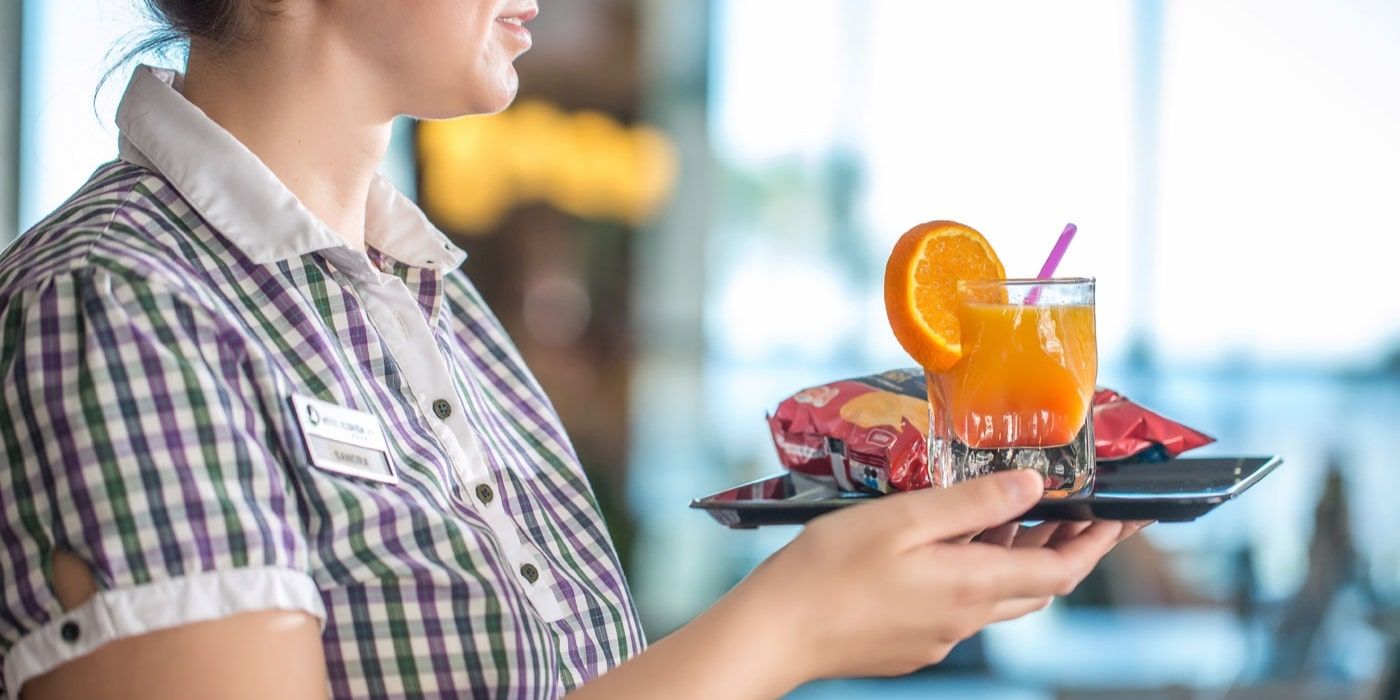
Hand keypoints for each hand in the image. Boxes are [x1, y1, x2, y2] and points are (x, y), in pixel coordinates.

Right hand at [731, 470, 1130, 685]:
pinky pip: (959, 605)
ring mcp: (936, 637)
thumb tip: (1034, 487)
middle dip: (1065, 547)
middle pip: (1035, 586)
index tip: (1124, 517)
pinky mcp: (910, 643)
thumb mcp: (904, 519)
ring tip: (1016, 514)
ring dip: (1016, 557)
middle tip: (1081, 510)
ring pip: (997, 595)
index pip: (1061, 571)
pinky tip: (949, 545)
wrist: (774, 632)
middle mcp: (963, 620)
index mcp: (970, 587)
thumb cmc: (827, 570)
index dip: (1098, 543)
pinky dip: (974, 572)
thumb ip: (973, 502)